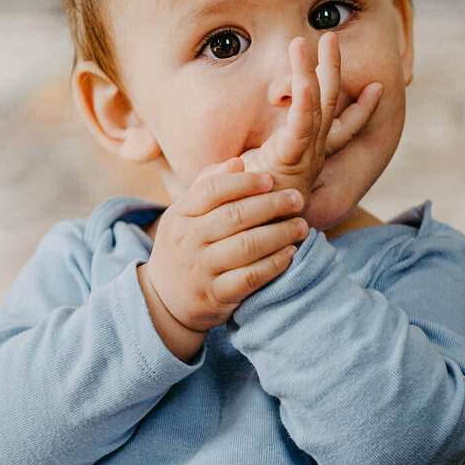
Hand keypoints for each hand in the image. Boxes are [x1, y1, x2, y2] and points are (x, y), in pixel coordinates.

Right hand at [137, 158, 309, 359]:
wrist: (164, 302)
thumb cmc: (183, 248)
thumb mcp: (183, 216)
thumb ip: (208, 185)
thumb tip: (238, 163)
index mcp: (180, 215)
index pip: (213, 190)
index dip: (245, 183)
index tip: (271, 179)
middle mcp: (188, 241)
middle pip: (235, 216)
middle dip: (272, 205)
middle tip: (298, 200)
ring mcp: (202, 270)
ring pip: (247, 246)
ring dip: (280, 234)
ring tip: (301, 226)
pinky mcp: (217, 295)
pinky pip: (251, 277)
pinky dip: (274, 264)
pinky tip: (291, 253)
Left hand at [240, 32, 382, 209]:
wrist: (250, 240)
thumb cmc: (247, 212)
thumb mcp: (246, 187)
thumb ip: (241, 173)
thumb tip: (232, 163)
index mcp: (308, 158)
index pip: (340, 129)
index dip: (360, 110)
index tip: (378, 89)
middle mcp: (312, 154)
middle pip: (330, 104)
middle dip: (332, 70)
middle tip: (332, 38)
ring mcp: (305, 155)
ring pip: (317, 104)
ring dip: (317, 70)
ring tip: (315, 40)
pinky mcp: (291, 158)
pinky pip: (301, 121)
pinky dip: (303, 95)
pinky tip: (302, 73)